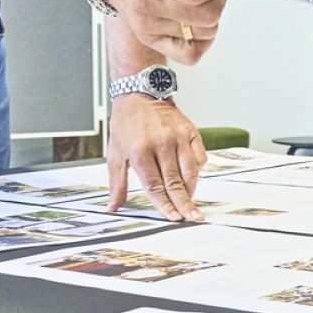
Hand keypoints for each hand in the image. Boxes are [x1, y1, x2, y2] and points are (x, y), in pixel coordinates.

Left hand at [106, 97, 206, 221]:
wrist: (139, 94)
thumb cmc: (126, 125)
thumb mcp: (115, 154)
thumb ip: (117, 183)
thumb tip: (113, 207)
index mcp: (139, 150)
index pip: (155, 186)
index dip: (164, 205)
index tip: (173, 218)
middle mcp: (161, 143)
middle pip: (175, 182)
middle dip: (185, 204)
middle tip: (193, 218)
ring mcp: (178, 136)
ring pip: (190, 171)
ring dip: (191, 189)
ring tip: (189, 201)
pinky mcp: (190, 131)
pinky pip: (199, 157)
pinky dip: (197, 170)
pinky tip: (190, 176)